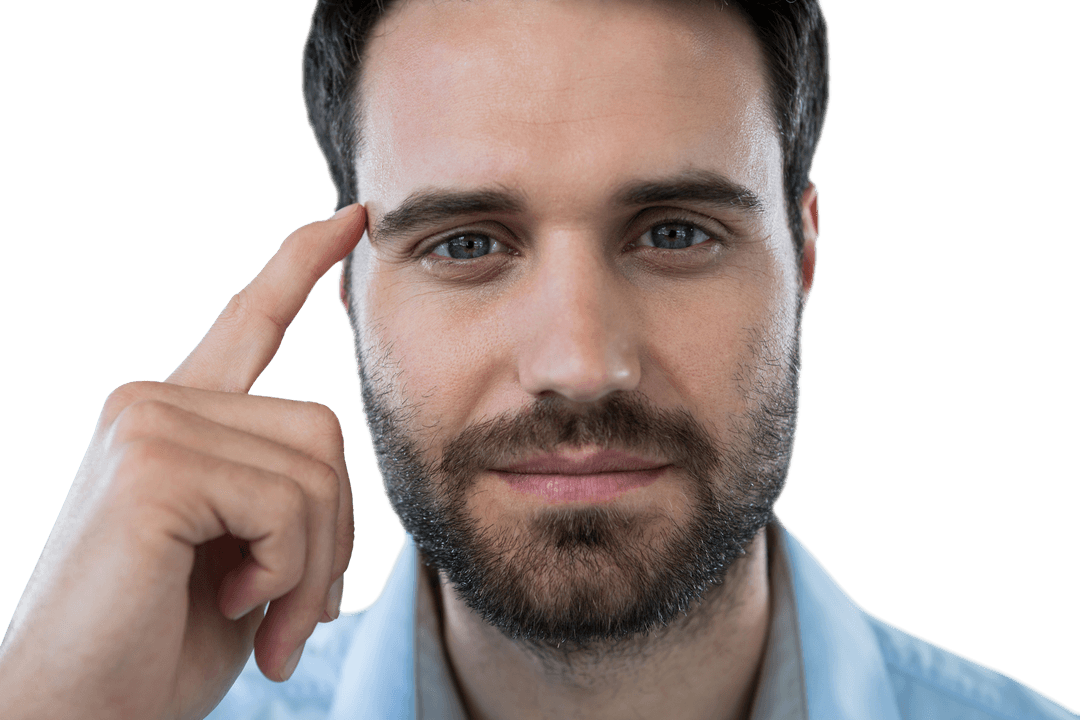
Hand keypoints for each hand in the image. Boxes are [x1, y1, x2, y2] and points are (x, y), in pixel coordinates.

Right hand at [0, 205, 363, 719]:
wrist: (79, 713)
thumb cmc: (162, 643)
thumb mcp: (247, 555)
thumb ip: (286, 495)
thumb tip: (338, 478)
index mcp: (180, 417)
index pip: (251, 321)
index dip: (303, 268)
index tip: (351, 222)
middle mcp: (156, 400)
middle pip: (323, 428)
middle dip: (332, 533)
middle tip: (295, 610)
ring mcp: (148, 421)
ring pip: (316, 469)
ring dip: (312, 564)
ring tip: (266, 620)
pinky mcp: (151, 462)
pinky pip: (286, 501)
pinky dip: (287, 570)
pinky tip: (236, 606)